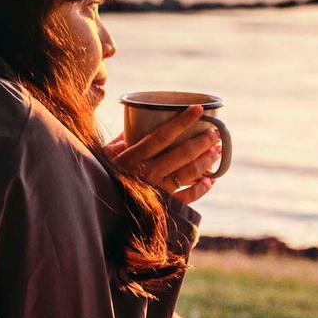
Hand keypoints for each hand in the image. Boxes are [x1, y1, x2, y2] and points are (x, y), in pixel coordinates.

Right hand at [108, 106, 222, 199]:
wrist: (99, 208)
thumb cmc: (102, 176)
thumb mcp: (106, 155)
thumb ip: (121, 137)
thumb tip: (133, 118)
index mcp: (133, 156)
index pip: (163, 135)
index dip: (183, 121)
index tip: (199, 110)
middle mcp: (148, 173)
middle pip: (183, 153)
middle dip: (203, 140)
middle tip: (215, 132)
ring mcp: (157, 190)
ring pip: (189, 173)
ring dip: (207, 160)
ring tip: (217, 150)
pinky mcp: (163, 206)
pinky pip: (188, 197)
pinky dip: (202, 188)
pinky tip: (211, 180)